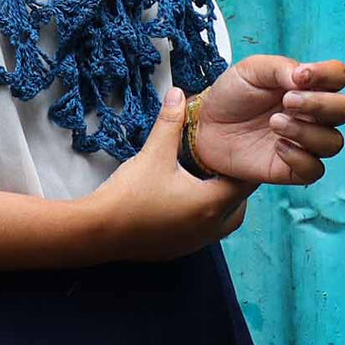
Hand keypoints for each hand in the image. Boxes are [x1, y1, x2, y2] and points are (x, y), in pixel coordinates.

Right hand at [83, 87, 257, 261]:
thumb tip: (177, 94)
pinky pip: (203, 233)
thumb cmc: (130, 195)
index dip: (243, 166)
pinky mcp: (178, 250)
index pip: (244, 184)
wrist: (100, 231)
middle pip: (239, 206)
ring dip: (220, 203)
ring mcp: (194, 243)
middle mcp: (209, 229)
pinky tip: (185, 200)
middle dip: (235, 185)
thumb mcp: (154, 153)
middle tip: (223, 163)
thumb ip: (170, 122)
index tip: (239, 149)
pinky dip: (203, 217)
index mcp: (210, 205)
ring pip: (222, 222)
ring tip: (207, 180)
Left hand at [191, 56, 344, 185]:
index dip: (328, 74)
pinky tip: (277, 146)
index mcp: (308, 85)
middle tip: (288, 101)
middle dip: (320, 104)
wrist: (206, 126)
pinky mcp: (293, 168)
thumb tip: (304, 77)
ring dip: (307, 132)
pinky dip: (300, 158)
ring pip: (334, 142)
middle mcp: (314, 114)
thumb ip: (279, 67)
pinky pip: (315, 170)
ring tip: (274, 123)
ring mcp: (306, 142)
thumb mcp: (250, 70)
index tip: (300, 76)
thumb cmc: (232, 95)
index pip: (339, 76)